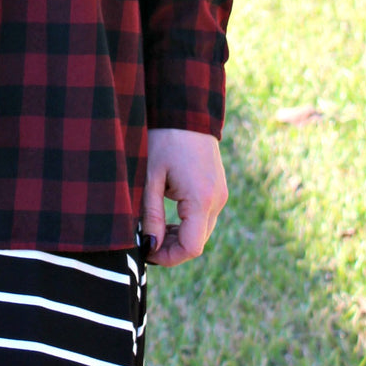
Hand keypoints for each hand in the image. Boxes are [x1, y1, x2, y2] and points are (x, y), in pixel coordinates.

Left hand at [142, 127, 226, 266]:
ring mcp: (221, 194)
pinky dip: (187, 222)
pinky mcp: (219, 188)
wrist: (186, 109)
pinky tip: (167, 216)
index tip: (146, 252)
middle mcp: (217, 200)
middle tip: (145, 242)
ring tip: (153, 228)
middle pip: (197, 242)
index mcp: (202, 199)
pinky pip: (205, 216)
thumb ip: (151, 214)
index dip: (168, 257)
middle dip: (172, 248)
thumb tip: (151, 247)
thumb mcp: (151, 177)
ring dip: (179, 235)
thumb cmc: (164, 139)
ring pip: (202, 230)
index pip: (191, 248)